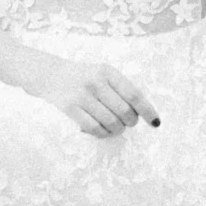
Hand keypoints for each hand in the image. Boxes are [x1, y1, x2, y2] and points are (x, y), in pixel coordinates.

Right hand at [39, 60, 161, 138]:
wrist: (50, 74)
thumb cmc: (83, 77)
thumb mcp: (102, 73)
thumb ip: (120, 88)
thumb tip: (142, 113)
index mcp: (108, 72)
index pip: (134, 94)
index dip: (147, 111)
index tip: (155, 123)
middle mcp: (96, 82)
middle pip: (124, 112)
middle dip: (130, 122)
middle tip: (128, 123)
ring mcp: (81, 95)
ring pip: (110, 122)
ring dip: (117, 130)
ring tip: (115, 128)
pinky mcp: (69, 107)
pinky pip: (94, 128)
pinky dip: (102, 134)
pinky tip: (102, 131)